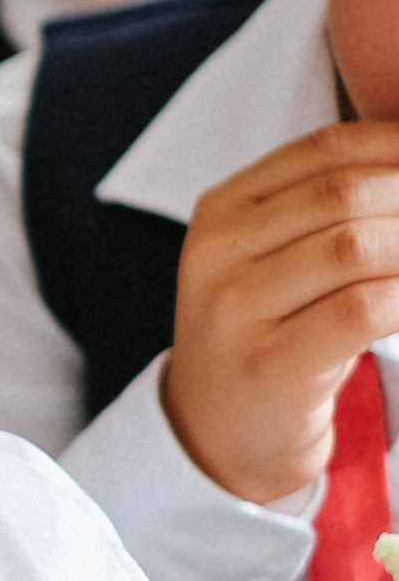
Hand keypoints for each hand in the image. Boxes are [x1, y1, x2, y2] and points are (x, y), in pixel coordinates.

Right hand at [165, 122, 398, 502]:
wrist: (217, 430)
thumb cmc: (268, 334)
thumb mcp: (272, 259)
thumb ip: (327, 211)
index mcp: (221, 210)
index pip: (325, 149)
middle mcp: (217, 252)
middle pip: (345, 195)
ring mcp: (236, 309)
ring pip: (357, 247)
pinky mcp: (270, 363)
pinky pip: (364, 309)